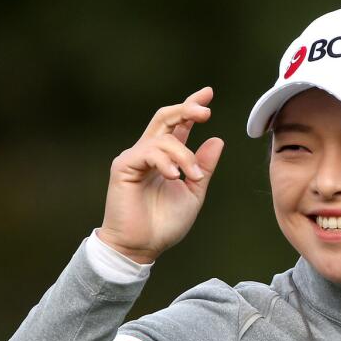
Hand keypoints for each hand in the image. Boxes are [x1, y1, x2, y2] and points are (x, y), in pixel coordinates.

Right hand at [99, 86, 224, 262]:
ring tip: (193, 177)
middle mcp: (148, 152)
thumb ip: (204, 167)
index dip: (191, 106)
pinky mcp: (123, 166)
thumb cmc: (164, 223)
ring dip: (184, 156)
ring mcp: (134, 157)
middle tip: (205, 112)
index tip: (208, 93)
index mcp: (165, 157)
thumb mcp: (193, 192)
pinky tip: (175, 177)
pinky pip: (148, 152)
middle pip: (165, 117)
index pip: (178, 124)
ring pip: (162, 138)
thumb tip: (217, 140)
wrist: (141, 246)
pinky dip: (166, 162)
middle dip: (186, 109)